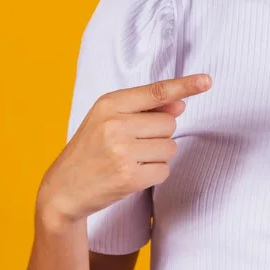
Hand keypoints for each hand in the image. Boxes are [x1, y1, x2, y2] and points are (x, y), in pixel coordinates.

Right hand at [37, 72, 211, 227]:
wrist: (63, 189)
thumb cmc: (89, 150)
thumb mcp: (106, 120)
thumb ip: (143, 109)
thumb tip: (180, 105)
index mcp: (109, 104)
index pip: (156, 91)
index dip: (185, 85)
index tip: (207, 81)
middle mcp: (115, 125)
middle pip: (169, 124)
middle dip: (159, 135)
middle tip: (134, 144)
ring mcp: (122, 152)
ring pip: (170, 148)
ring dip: (158, 156)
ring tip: (130, 160)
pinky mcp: (129, 178)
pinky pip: (164, 171)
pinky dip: (154, 174)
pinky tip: (132, 175)